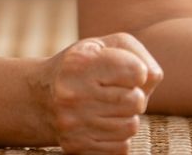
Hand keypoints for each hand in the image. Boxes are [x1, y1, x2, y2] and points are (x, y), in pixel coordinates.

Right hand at [36, 33, 163, 154]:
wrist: (39, 98)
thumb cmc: (82, 67)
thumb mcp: (102, 46)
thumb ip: (135, 54)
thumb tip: (151, 77)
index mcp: (80, 62)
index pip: (136, 72)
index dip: (137, 71)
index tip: (125, 72)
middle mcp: (73, 94)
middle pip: (136, 102)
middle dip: (134, 96)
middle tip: (117, 92)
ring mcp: (73, 123)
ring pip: (130, 127)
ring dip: (126, 117)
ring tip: (108, 108)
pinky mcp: (76, 147)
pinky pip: (121, 148)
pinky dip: (118, 137)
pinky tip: (102, 125)